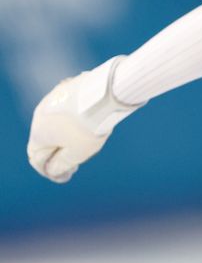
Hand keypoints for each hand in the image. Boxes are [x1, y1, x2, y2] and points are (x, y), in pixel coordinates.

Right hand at [27, 56, 141, 182]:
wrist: (104, 94)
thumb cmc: (89, 126)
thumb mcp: (77, 153)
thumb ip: (61, 165)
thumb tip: (53, 170)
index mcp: (38, 132)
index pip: (36, 157)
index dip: (49, 169)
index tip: (66, 174)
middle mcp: (40, 114)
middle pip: (46, 139)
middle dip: (59, 151)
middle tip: (78, 158)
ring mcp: (53, 99)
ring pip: (57, 122)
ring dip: (68, 133)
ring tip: (87, 138)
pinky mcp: (67, 88)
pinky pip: (68, 108)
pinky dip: (75, 118)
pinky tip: (91, 120)